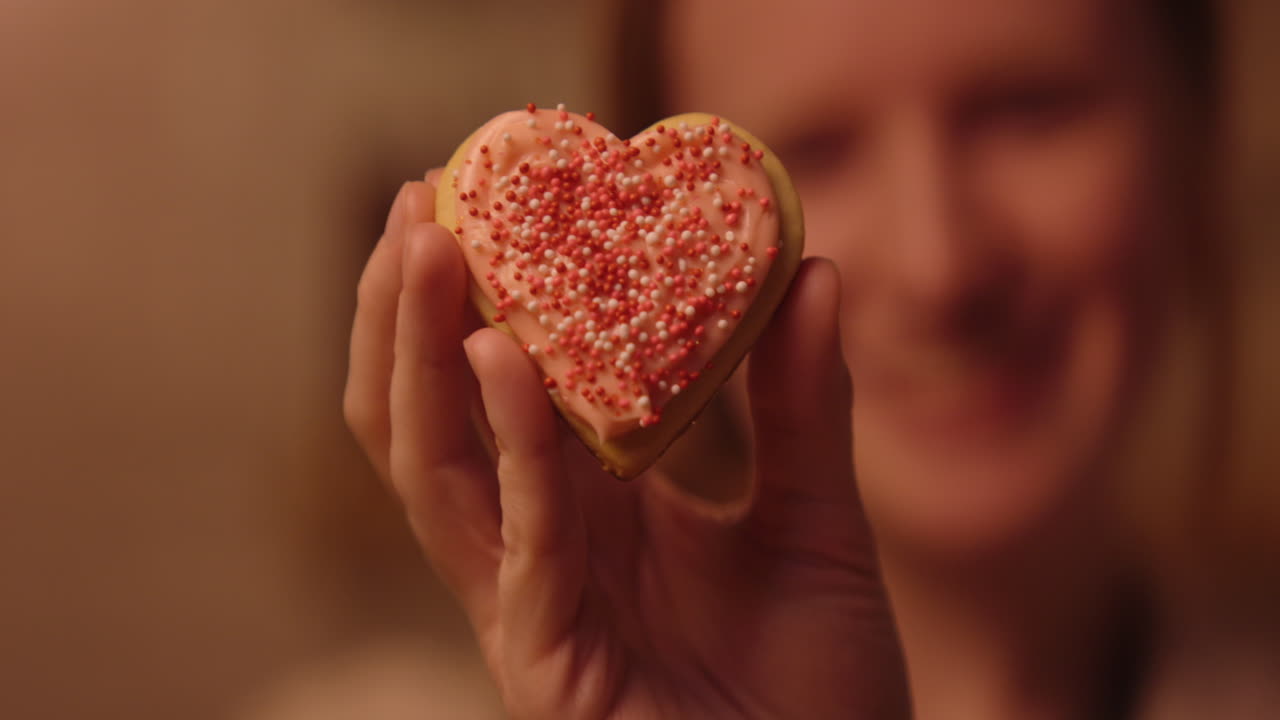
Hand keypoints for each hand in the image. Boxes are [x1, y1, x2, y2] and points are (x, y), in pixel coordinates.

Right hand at [344, 178, 909, 718]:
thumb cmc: (819, 685)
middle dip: (404, 312)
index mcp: (585, 508)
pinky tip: (502, 359)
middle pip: (428, 419)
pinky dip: (508, 445)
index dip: (467, 298)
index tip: (476, 196)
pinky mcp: (545, 662)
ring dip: (420, 354)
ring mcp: (529, 606)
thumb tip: (813, 271)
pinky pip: (516, 541)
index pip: (489, 393)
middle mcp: (536, 548)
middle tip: (419, 201)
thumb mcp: (820, 519)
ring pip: (433, 471)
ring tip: (423, 247)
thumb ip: (806, 405)